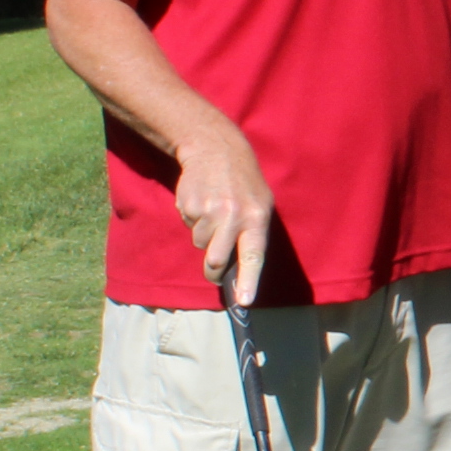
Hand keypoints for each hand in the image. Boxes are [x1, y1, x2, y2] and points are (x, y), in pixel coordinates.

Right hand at [173, 129, 275, 306]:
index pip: (253, 256)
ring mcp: (209, 210)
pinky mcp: (189, 205)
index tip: (243, 302)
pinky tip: (202, 201)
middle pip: (216, 260)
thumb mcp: (260, 202)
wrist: (216, 149)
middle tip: (214, 271)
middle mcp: (233, 215)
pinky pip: (189, 225)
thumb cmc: (243, 182)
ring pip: (200, 244)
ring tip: (213, 212)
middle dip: (213, 271)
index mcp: (257, 217)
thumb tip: (240, 271)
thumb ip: (253, 233)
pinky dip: (193, 219)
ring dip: (204, 236)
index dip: (248, 281)